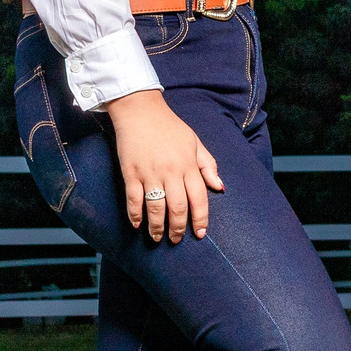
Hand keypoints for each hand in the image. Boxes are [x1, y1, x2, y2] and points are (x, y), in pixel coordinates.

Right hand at [103, 89, 223, 242]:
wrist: (140, 110)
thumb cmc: (169, 127)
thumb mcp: (194, 142)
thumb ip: (208, 165)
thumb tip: (220, 187)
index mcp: (188, 164)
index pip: (199, 197)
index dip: (200, 218)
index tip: (200, 233)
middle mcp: (171, 171)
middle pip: (178, 207)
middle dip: (178, 228)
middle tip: (177, 240)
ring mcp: (150, 172)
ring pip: (156, 207)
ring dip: (157, 227)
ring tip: (157, 238)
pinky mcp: (131, 172)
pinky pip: (134, 199)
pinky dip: (135, 215)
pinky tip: (137, 225)